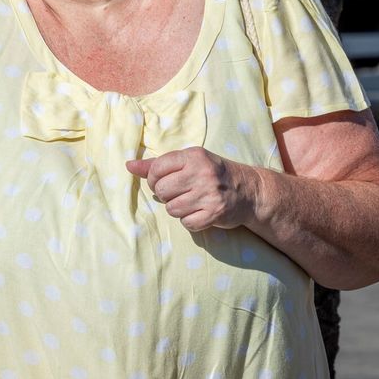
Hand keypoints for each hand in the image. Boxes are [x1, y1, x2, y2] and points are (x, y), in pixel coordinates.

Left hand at [125, 147, 260, 231]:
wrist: (249, 191)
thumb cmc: (212, 174)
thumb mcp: (189, 162)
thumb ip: (158, 164)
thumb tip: (129, 165)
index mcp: (193, 156)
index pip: (156, 169)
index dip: (154, 179)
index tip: (163, 181)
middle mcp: (202, 173)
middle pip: (161, 190)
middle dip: (166, 195)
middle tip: (181, 193)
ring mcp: (210, 194)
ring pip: (172, 209)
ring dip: (179, 209)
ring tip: (192, 202)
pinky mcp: (215, 213)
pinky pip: (187, 223)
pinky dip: (191, 221)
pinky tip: (201, 212)